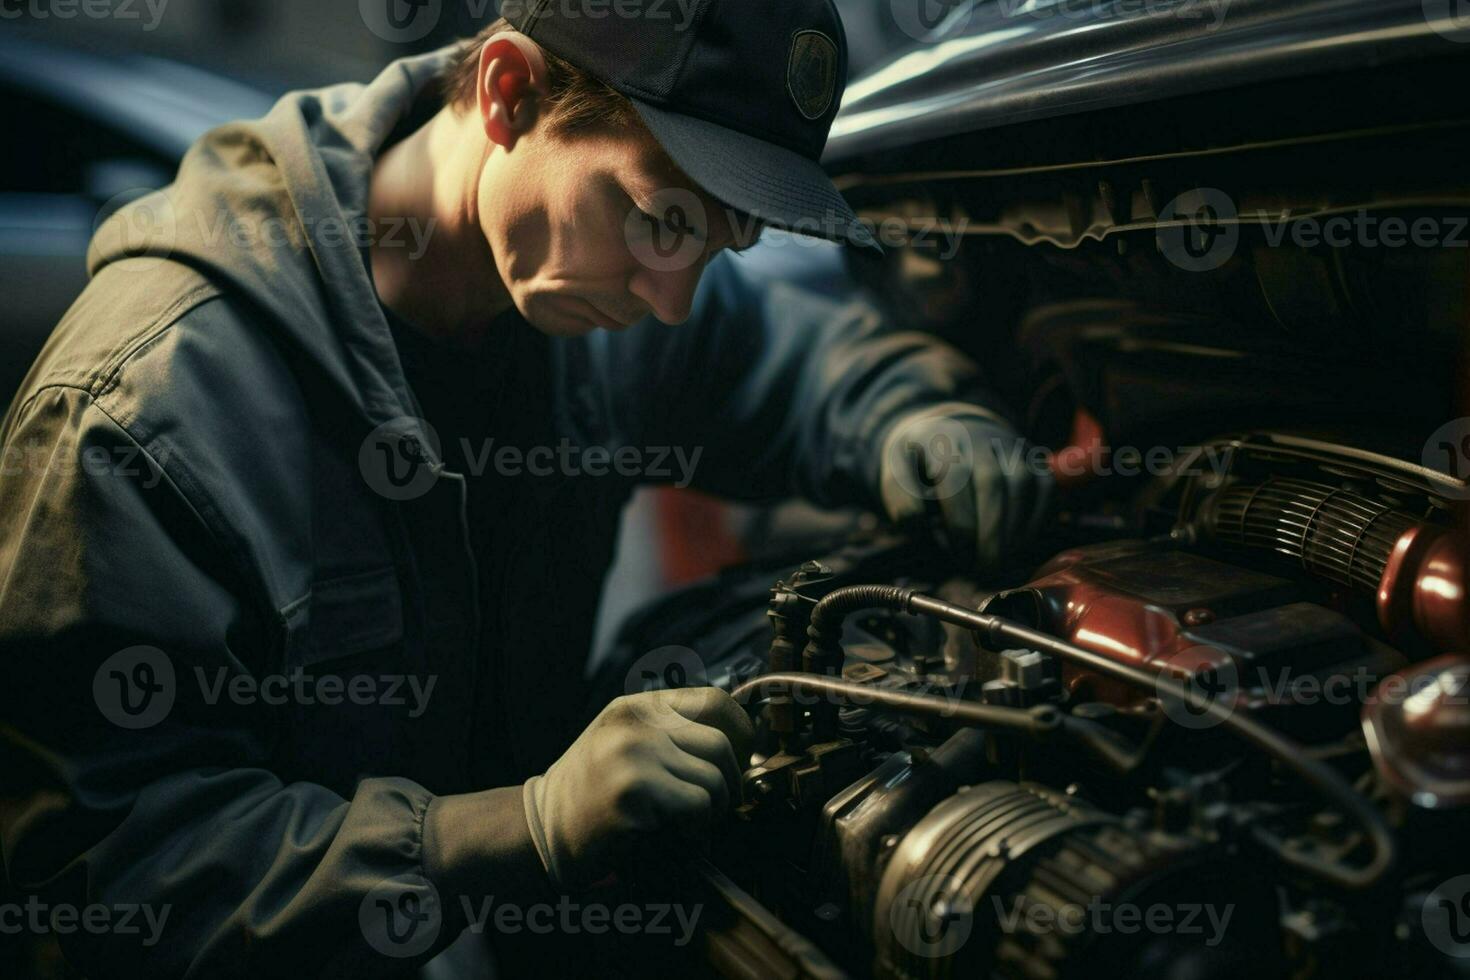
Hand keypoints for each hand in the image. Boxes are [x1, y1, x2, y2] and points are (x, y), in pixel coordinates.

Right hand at [521, 687, 753, 890]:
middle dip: (730, 782)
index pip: (715, 701)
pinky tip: (674, 833)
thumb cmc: (592, 794)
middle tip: (716, 807)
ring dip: (714, 810)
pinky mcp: (633, 790)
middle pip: (721, 743)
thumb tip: (744, 740)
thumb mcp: (626, 744)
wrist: (540, 831)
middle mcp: (635, 722)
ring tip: (691, 823)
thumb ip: (672, 733)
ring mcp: (632, 753)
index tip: (737, 763)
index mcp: (637, 707)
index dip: (741, 734)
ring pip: (714, 779)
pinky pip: (699, 807)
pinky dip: (697, 828)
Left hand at [878, 403, 1052, 568]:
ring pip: (1024, 482)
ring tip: (1004, 559)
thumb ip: (900, 497)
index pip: (954, 477)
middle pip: (992, 482)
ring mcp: (1010, 446)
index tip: (958, 554)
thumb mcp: (897, 471)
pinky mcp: (1032, 459)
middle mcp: (979, 438)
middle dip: (991, 531)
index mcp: (941, 440)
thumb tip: (915, 521)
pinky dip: (1040, 517)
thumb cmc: (921, 462)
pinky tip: (1023, 544)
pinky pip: (1046, 486)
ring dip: (1017, 528)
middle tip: (986, 568)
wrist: (949, 428)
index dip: (959, 520)